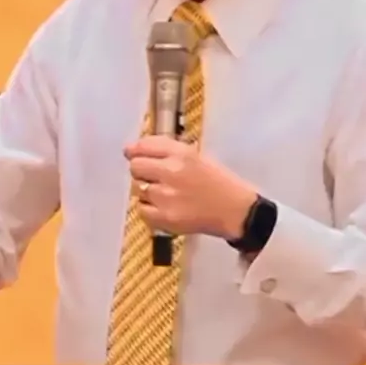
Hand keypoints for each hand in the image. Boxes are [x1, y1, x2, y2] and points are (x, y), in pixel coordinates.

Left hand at [124, 136, 257, 238]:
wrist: (235, 210)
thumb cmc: (217, 181)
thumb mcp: (195, 156)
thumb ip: (165, 150)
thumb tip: (130, 150)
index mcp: (181, 153)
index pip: (143, 146)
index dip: (135, 151)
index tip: (133, 155)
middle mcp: (171, 172)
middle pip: (135, 167)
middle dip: (141, 171)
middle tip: (155, 177)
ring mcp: (166, 196)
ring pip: (137, 189)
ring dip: (147, 191)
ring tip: (166, 194)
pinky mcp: (164, 218)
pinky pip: (141, 210)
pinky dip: (149, 209)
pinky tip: (165, 208)